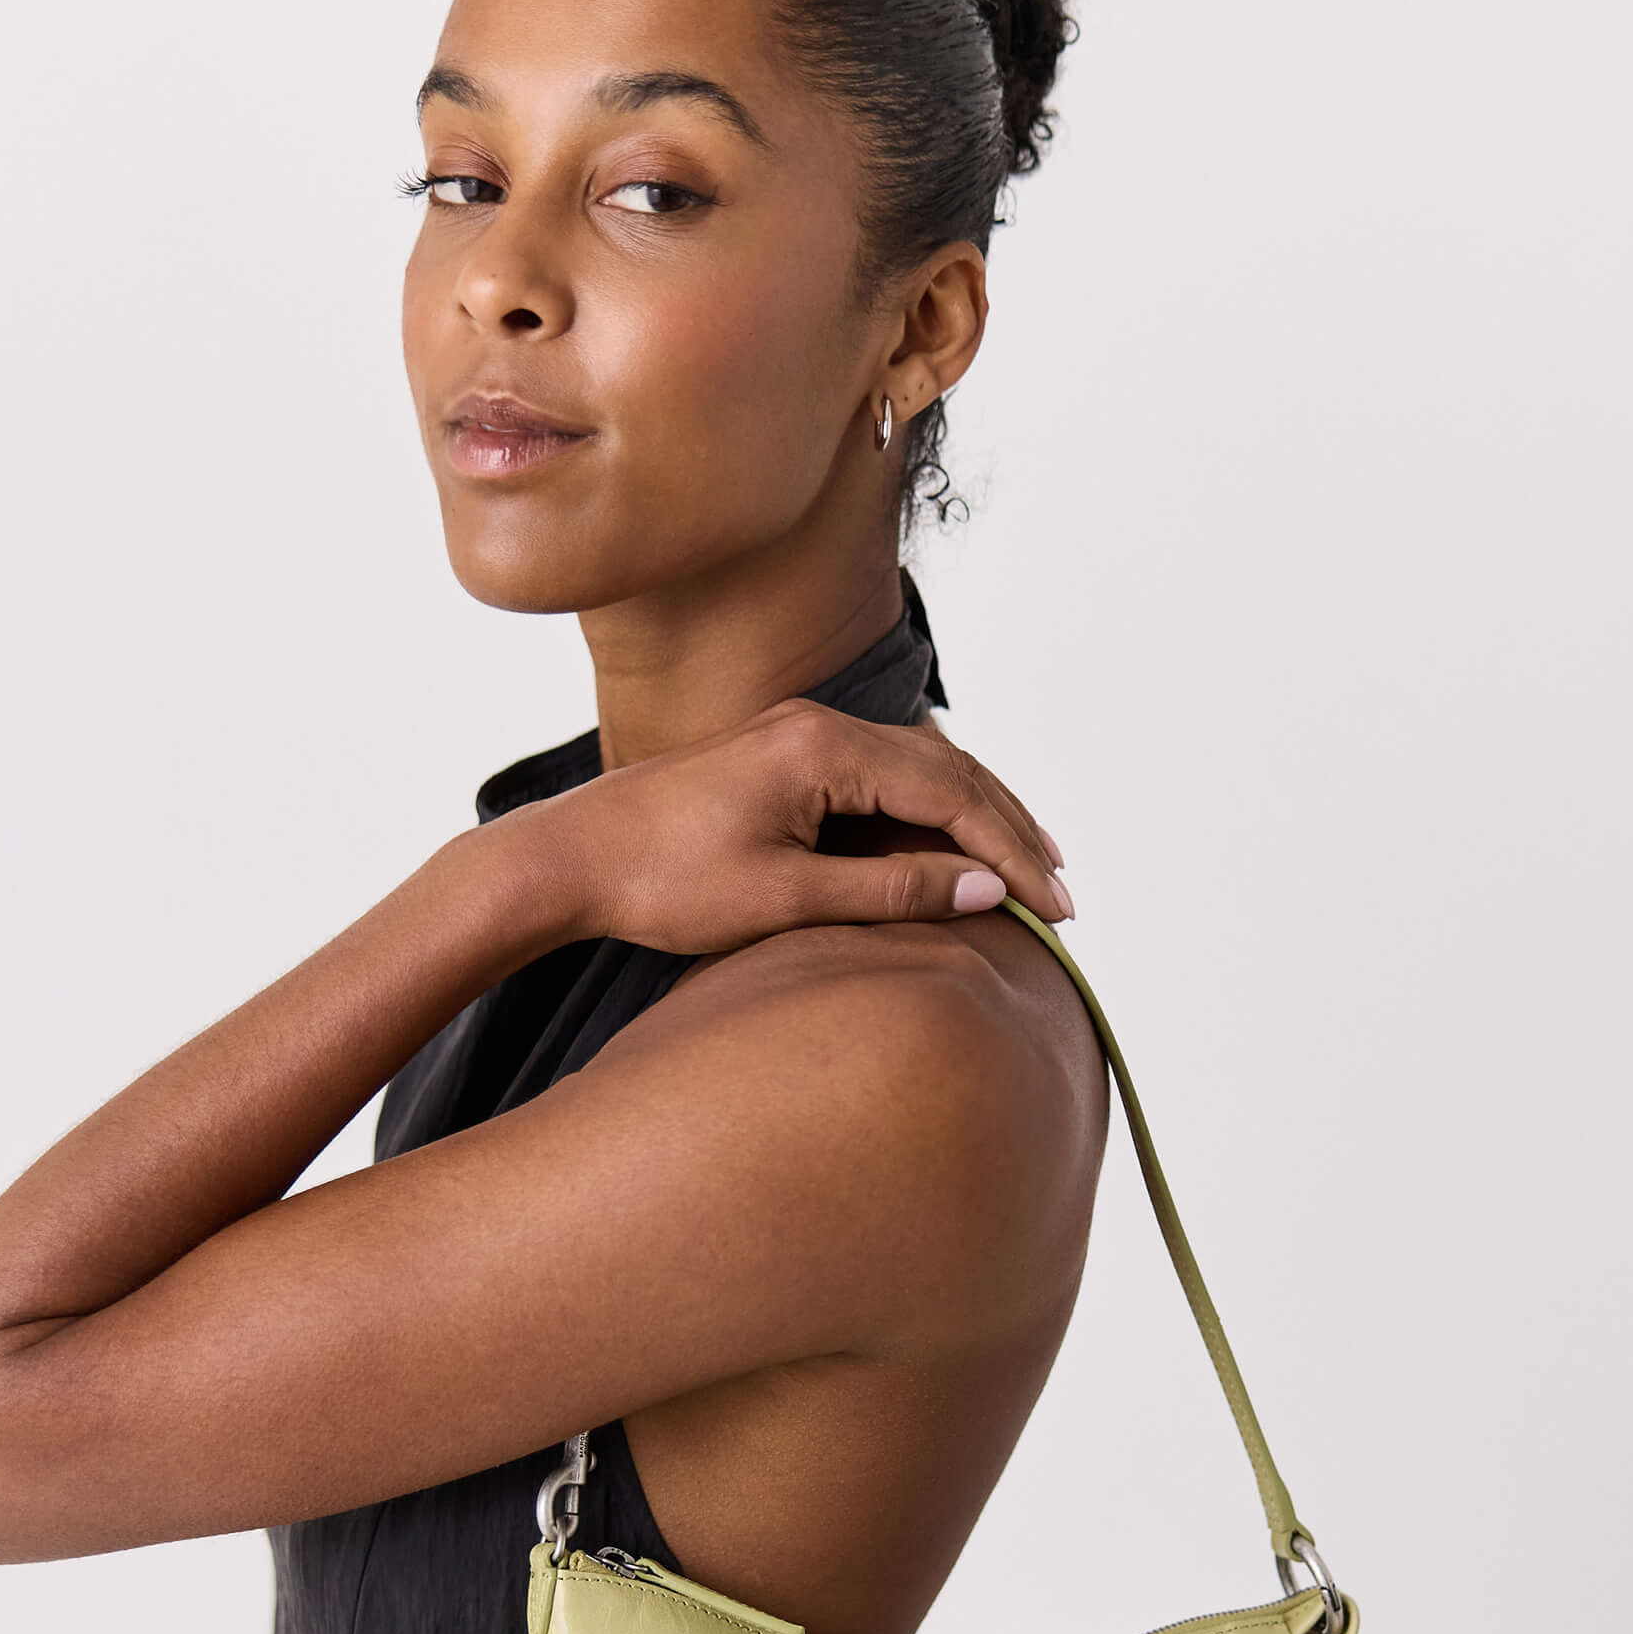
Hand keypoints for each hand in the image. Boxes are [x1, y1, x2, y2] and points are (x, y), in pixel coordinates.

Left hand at [504, 696, 1072, 961]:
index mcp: (824, 748)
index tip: (1055, 907)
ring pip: (921, 769)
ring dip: (977, 820)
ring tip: (1026, 873)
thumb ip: (888, 892)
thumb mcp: (784, 899)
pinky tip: (954, 854)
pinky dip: (930, 816)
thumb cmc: (663, 882)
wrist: (571, 858)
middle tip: (1061, 896)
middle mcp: (820, 726)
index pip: (952, 795)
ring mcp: (802, 737)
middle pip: (951, 769)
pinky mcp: (786, 759)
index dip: (1013, 854)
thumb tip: (981, 890)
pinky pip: (883, 779)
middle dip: (1012, 833)